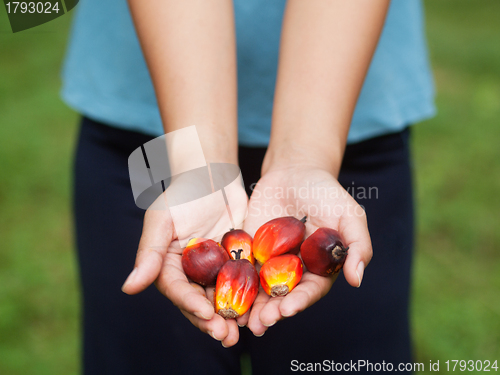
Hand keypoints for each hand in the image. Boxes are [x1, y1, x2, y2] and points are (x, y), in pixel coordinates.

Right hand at [121, 174, 247, 347]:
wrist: (212, 174)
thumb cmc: (182, 192)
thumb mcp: (161, 219)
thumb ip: (148, 254)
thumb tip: (128, 289)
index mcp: (169, 266)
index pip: (178, 290)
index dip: (190, 305)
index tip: (206, 313)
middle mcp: (191, 272)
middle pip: (200, 302)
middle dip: (212, 321)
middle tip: (226, 336)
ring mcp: (215, 268)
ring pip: (222, 298)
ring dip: (231, 316)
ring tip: (243, 330)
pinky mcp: (236, 261)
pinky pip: (243, 282)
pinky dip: (250, 297)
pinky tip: (260, 307)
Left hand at [238, 166, 371, 335]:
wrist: (294, 171)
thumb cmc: (326, 192)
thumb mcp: (349, 214)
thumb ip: (357, 245)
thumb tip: (356, 279)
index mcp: (319, 268)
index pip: (310, 291)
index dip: (299, 302)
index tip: (287, 310)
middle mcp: (294, 270)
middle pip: (282, 296)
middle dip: (272, 311)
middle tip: (261, 323)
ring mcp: (270, 262)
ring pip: (259, 289)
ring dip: (251, 307)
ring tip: (241, 320)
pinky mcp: (249, 250)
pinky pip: (240, 269)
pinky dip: (232, 283)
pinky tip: (222, 294)